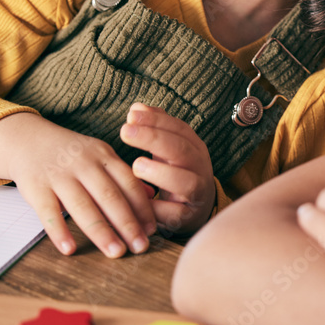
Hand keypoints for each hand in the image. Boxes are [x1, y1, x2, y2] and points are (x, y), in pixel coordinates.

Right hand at [0, 112, 156, 257]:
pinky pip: (48, 212)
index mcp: (104, 156)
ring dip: (101, 231)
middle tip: (141, 247)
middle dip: (127, 223)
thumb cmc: (71, 154)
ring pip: (83, 206)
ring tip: (116, 252)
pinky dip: (59, 231)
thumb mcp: (100, 156)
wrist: (27, 139)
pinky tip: (70, 249)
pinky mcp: (35, 187)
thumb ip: (123, 177)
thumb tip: (153, 197)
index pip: (128, 183)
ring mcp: (59, 175)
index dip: (142, 207)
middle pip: (109, 196)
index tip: (152, 230)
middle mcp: (84, 164)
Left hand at [120, 103, 215, 235]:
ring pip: (186, 182)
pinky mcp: (188, 217)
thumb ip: (154, 128)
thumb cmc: (175, 172)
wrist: (195, 208)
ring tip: (137, 165)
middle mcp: (199, 166)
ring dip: (161, 173)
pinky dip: (157, 208)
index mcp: (194, 146)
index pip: (179, 128)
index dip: (156, 120)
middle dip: (154, 139)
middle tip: (125, 132)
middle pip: (182, 150)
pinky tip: (138, 201)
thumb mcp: (167, 148)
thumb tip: (136, 108)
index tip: (131, 115)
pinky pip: (175, 214)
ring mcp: (197, 192)